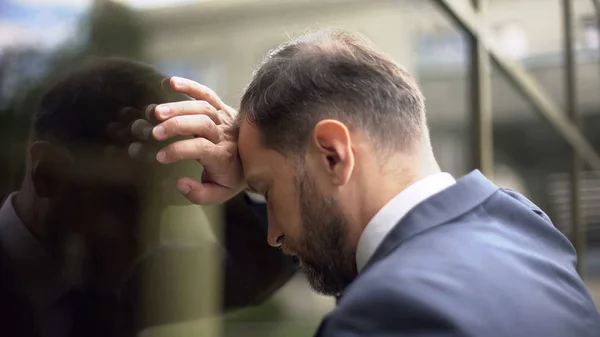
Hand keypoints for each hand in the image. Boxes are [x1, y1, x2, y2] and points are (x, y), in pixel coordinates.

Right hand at [151, 77, 244, 204]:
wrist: (255, 161)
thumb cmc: (230, 178)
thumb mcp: (218, 193)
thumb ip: (199, 194)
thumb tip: (179, 183)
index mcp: (223, 156)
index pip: (201, 148)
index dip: (180, 150)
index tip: (161, 157)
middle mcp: (226, 135)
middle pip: (203, 124)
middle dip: (177, 126)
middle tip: (156, 132)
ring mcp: (225, 119)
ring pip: (203, 108)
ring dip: (179, 107)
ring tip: (157, 112)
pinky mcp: (223, 108)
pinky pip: (208, 94)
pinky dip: (191, 86)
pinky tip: (172, 83)